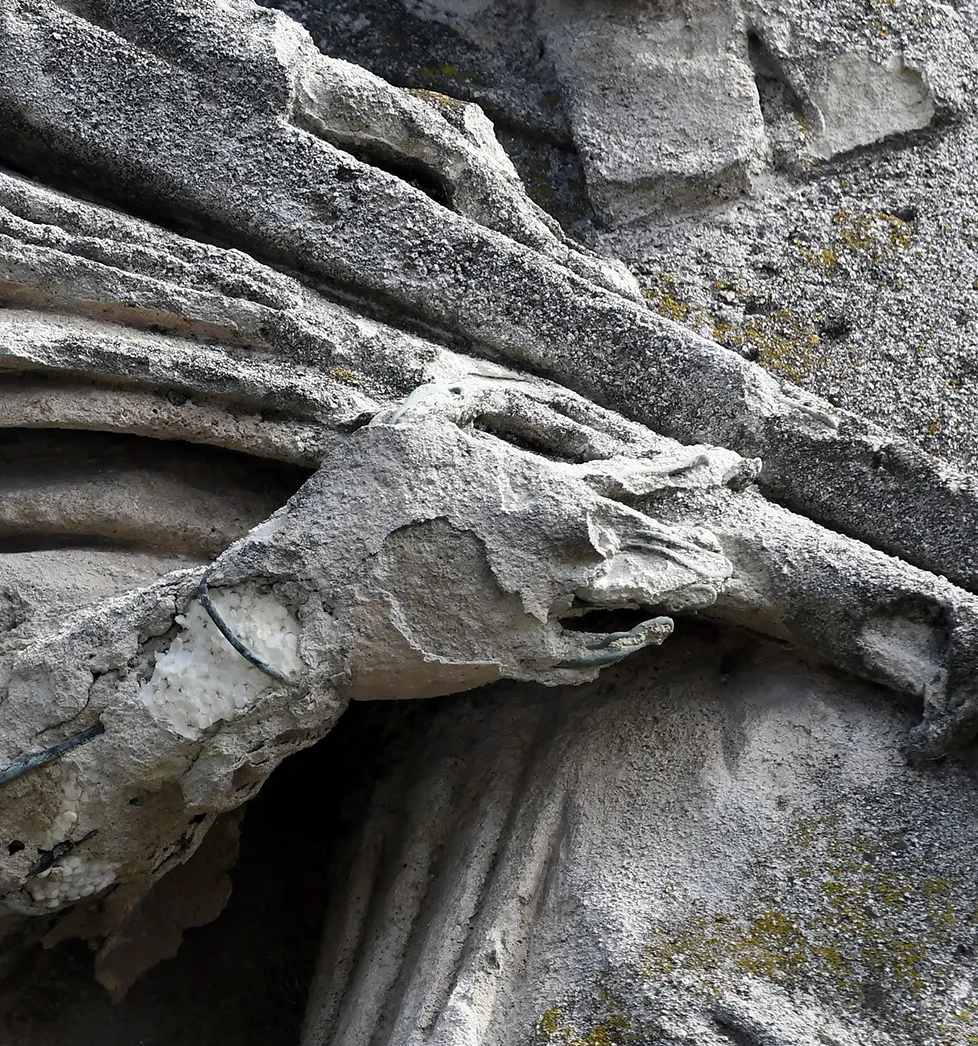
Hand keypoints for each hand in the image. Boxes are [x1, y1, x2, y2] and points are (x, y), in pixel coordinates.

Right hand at [202, 361, 746, 696]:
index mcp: (541, 492)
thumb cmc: (355, 504)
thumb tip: (513, 384)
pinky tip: (649, 632)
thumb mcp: (410, 421)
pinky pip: (593, 656)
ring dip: (675, 586)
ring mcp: (543, 614)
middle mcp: (559, 555)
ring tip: (708, 576)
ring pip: (634, 600)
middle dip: (696, 534)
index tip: (732, 464)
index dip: (691, 468)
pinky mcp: (517, 661)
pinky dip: (626, 644)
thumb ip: (472, 393)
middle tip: (730, 533)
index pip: (641, 476)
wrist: (312, 605)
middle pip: (653, 544)